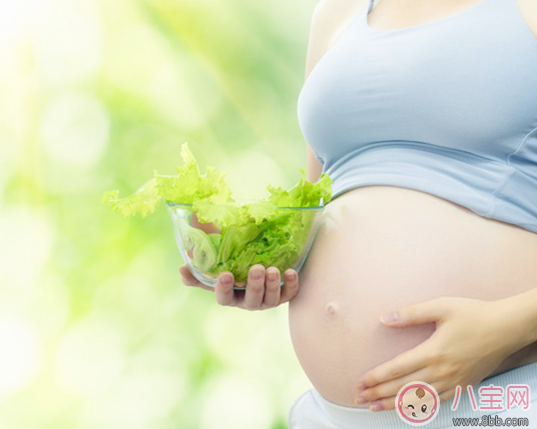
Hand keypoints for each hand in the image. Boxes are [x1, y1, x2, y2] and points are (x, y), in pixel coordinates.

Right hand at [179, 264, 298, 309]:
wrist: (261, 267)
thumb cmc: (234, 271)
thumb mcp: (215, 272)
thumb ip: (198, 273)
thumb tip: (182, 269)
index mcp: (231, 296)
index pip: (224, 298)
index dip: (224, 289)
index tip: (226, 275)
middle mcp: (249, 302)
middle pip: (251, 299)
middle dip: (254, 285)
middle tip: (256, 268)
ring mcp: (267, 300)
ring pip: (271, 299)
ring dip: (273, 284)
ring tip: (273, 270)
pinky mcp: (284, 295)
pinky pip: (289, 294)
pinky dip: (292, 284)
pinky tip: (291, 271)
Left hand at [354, 296, 526, 411]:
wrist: (507, 328)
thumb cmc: (474, 314)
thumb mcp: (441, 307)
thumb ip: (411, 313)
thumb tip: (385, 319)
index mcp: (433, 352)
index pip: (397, 368)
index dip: (376, 377)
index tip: (360, 382)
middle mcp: (441, 371)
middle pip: (403, 387)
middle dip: (378, 393)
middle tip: (358, 398)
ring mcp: (453, 381)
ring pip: (418, 398)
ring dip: (393, 403)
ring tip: (374, 407)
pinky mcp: (463, 385)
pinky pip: (436, 401)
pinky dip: (418, 406)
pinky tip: (407, 407)